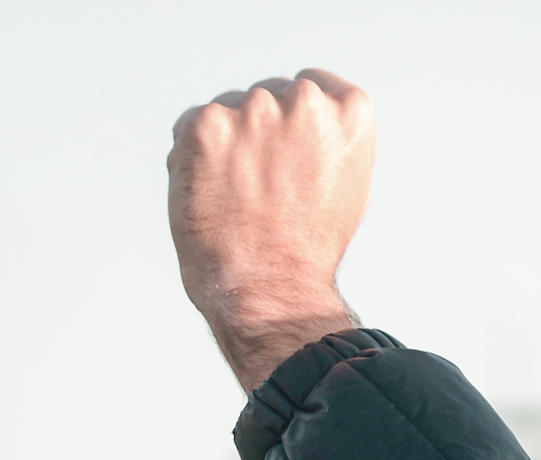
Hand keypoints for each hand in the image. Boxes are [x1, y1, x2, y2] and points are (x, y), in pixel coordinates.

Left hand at [168, 69, 375, 389]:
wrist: (273, 292)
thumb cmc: (309, 252)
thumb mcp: (346, 186)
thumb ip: (328, 140)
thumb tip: (300, 121)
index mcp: (351, 111)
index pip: (314, 87)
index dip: (297, 129)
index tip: (294, 164)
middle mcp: (305, 100)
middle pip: (267, 98)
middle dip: (260, 137)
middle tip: (267, 196)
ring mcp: (254, 110)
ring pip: (227, 114)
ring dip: (226, 149)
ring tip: (240, 203)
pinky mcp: (206, 126)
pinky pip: (189, 129)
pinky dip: (192, 161)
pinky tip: (213, 199)